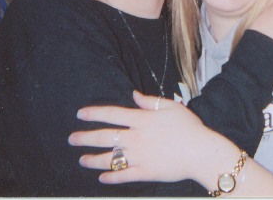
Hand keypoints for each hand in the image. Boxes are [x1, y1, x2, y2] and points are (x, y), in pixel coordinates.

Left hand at [69, 91, 214, 183]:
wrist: (201, 152)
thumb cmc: (190, 127)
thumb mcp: (171, 107)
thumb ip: (150, 101)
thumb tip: (134, 95)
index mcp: (142, 120)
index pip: (112, 114)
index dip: (94, 113)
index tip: (80, 114)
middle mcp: (136, 138)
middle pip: (105, 137)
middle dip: (85, 138)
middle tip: (72, 139)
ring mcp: (138, 156)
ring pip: (109, 158)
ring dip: (92, 159)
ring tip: (82, 160)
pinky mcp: (144, 172)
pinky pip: (123, 175)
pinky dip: (110, 177)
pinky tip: (101, 177)